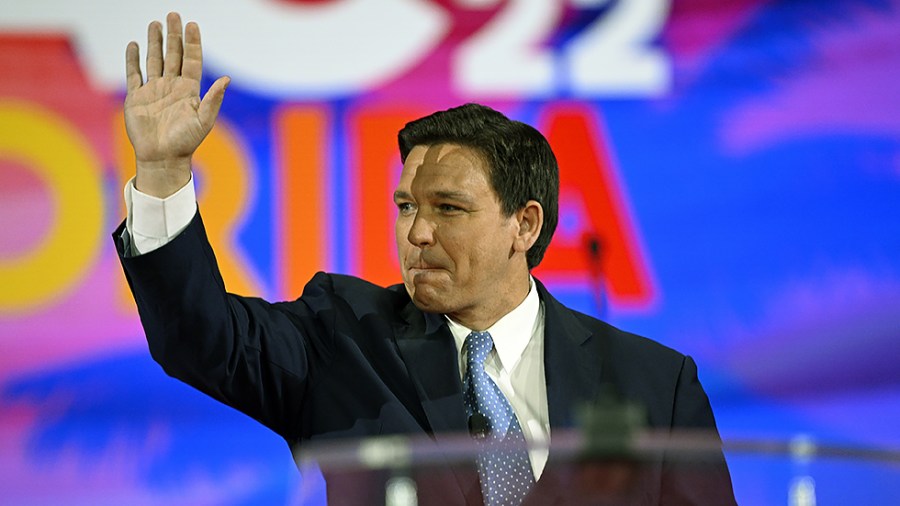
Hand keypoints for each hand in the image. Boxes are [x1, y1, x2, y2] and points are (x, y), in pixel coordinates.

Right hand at [124, 12, 228, 197]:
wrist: (162, 158)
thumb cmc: (185, 143)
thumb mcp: (204, 121)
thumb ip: (213, 99)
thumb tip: (227, 80)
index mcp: (189, 90)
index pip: (191, 60)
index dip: (192, 43)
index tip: (193, 25)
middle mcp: (172, 87)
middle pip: (173, 55)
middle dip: (173, 35)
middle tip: (173, 15)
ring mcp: (153, 91)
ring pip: (154, 60)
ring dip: (154, 42)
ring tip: (155, 24)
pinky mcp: (136, 98)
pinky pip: (134, 74)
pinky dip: (132, 60)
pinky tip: (133, 45)